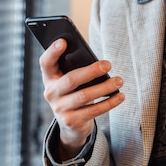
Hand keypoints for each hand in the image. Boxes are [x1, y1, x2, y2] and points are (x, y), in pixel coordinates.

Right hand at [40, 38, 124, 158]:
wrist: (71, 124)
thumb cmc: (74, 93)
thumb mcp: (71, 81)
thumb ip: (77, 69)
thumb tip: (99, 62)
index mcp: (49, 78)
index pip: (46, 63)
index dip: (52, 52)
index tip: (64, 41)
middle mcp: (51, 93)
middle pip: (71, 79)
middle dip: (91, 71)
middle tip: (108, 64)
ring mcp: (60, 109)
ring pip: (84, 96)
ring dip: (104, 87)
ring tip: (119, 80)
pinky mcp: (72, 121)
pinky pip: (94, 111)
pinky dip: (109, 103)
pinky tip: (120, 96)